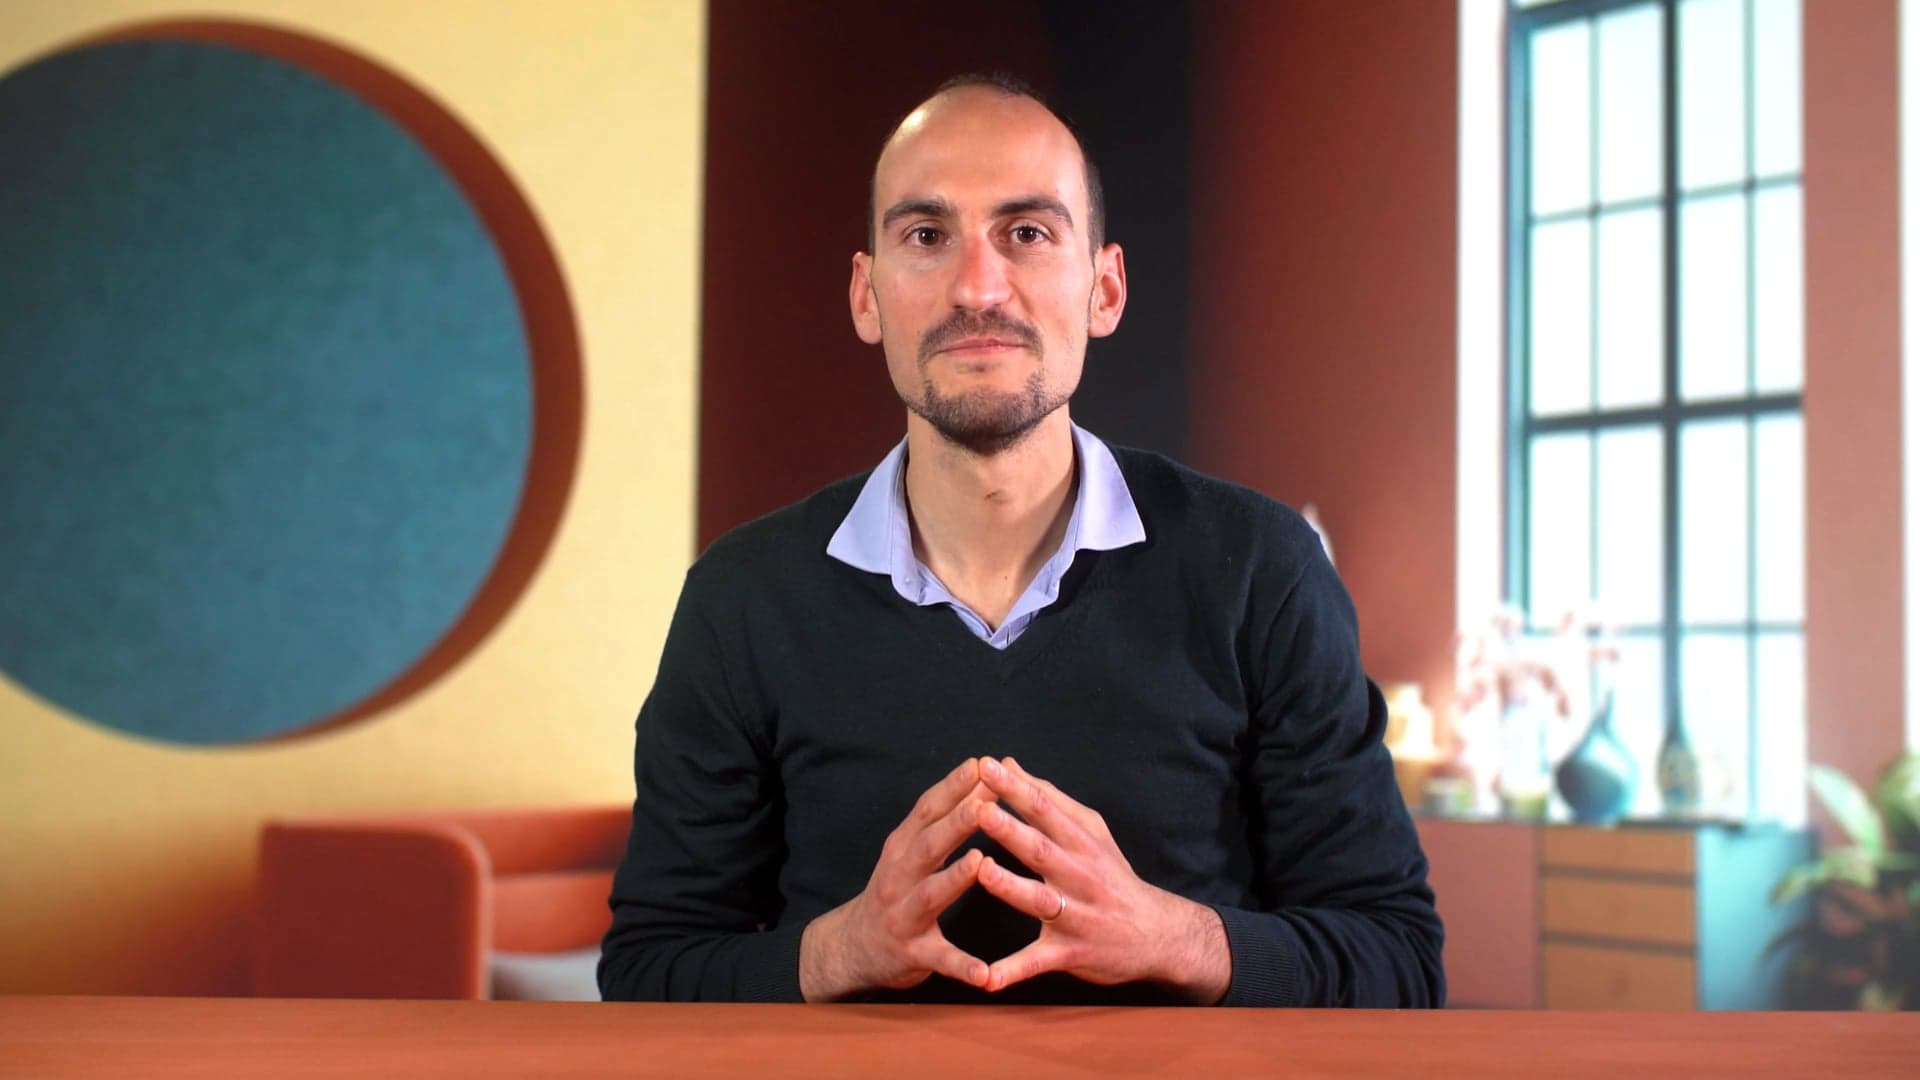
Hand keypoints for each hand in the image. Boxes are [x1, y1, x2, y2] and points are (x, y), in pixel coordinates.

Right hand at [798, 757, 993, 1000]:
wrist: (853, 947)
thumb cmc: (896, 889)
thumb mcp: (910, 851)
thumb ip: (942, 819)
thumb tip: (984, 777)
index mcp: (902, 847)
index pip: (926, 811)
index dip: (951, 787)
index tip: (980, 763)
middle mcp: (898, 876)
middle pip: (928, 845)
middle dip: (956, 823)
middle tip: (984, 802)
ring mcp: (902, 915)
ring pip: (930, 895)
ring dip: (954, 878)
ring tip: (980, 863)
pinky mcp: (912, 954)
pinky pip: (940, 960)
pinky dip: (962, 966)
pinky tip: (986, 974)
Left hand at [974, 756, 1230, 1002]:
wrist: (1157, 935)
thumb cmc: (1112, 876)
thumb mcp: (1090, 831)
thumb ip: (1049, 799)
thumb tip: (1010, 764)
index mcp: (1081, 842)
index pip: (1045, 809)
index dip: (1016, 787)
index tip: (986, 765)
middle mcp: (1079, 876)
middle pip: (1041, 849)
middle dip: (1011, 829)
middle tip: (979, 808)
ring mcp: (1075, 915)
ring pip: (1039, 900)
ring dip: (1011, 888)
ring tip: (983, 871)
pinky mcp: (1069, 952)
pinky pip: (1037, 963)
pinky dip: (1012, 972)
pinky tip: (986, 979)